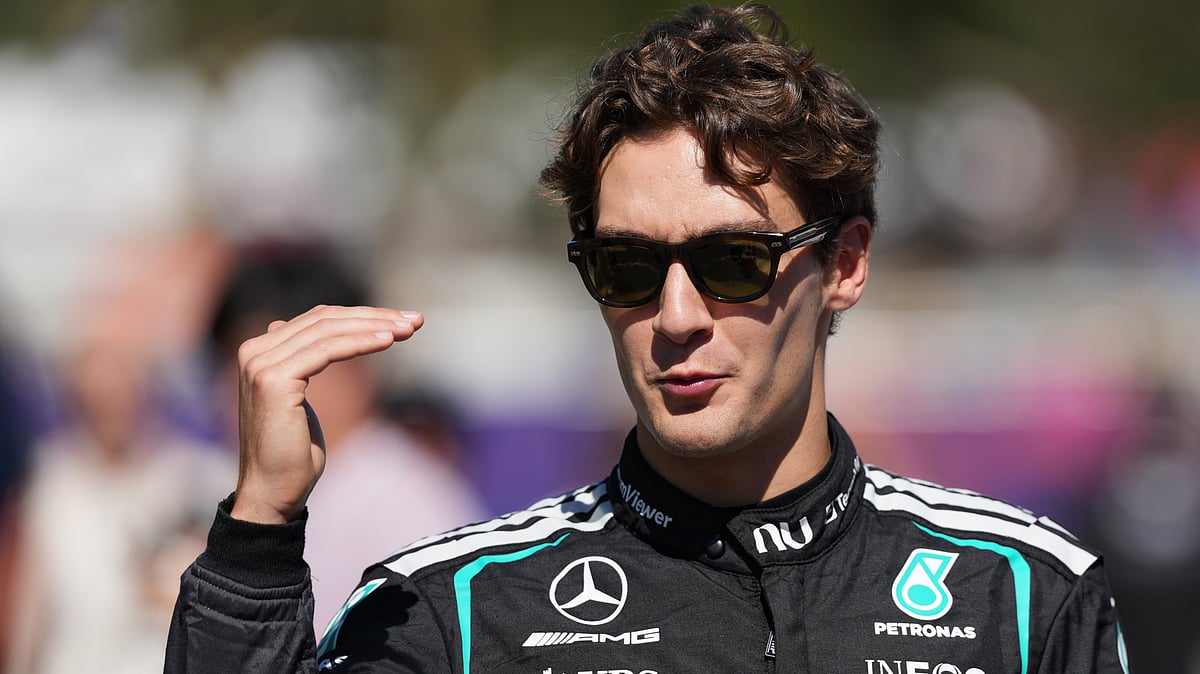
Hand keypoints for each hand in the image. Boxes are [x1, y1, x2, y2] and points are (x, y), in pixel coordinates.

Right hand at [230, 305, 423, 523]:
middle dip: (375, 316)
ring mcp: (260, 364)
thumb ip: (303, 365)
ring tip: (410, 329)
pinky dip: (360, 343)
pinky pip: (327, 351)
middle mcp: (254, 352)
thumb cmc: (293, 454)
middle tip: (416, 320)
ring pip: (329, 332)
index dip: (362, 316)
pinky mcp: (274, 380)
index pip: (318, 320)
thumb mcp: (301, 400)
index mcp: (259, 352)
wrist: (273, 494)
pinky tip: (388, 342)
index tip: (402, 320)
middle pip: (325, 320)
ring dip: (375, 326)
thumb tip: (314, 342)